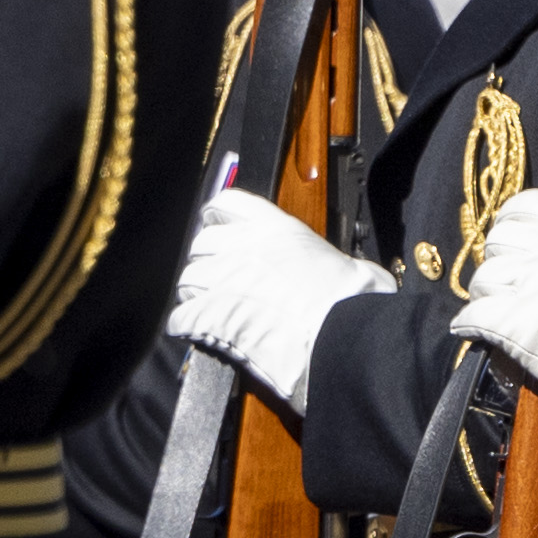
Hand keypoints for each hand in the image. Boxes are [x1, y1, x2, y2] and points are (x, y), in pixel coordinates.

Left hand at [171, 181, 394, 397]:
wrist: (347, 334)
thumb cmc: (355, 302)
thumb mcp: (346, 262)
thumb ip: (318, 258)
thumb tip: (322, 268)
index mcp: (278, 228)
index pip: (229, 203)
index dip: (217, 217)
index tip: (216, 227)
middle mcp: (245, 246)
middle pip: (202, 244)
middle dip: (207, 262)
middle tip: (220, 283)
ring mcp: (224, 279)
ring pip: (188, 279)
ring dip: (196, 295)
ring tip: (213, 311)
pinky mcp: (212, 314)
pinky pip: (181, 316)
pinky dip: (186, 325)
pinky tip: (199, 333)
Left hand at [464, 188, 537, 412]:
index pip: (525, 205)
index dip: (512, 222)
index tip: (514, 239)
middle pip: (496, 241)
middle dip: (499, 261)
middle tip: (510, 282)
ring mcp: (529, 284)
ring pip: (482, 278)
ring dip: (486, 296)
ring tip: (500, 311)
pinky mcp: (513, 321)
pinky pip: (473, 314)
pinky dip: (470, 324)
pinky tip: (475, 330)